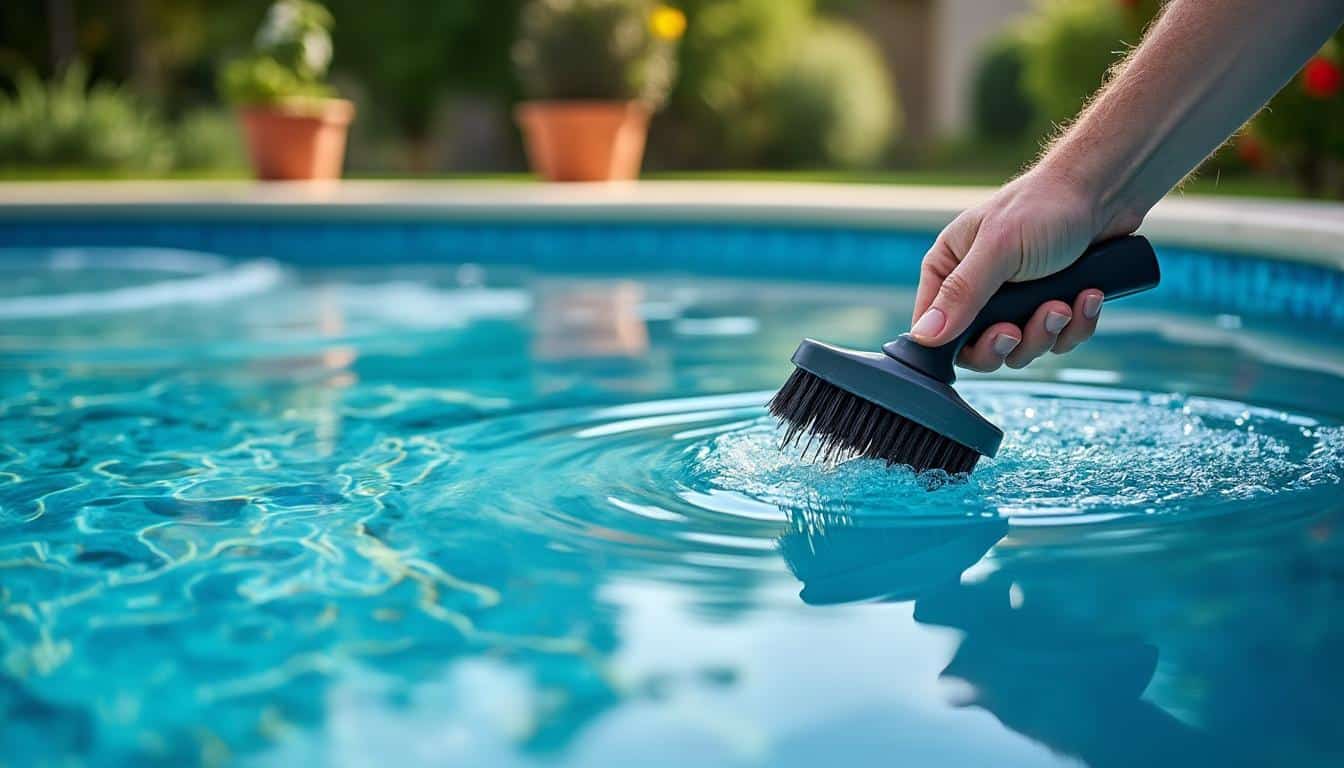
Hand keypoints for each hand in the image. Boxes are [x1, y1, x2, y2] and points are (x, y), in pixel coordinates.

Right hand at [909, 168, 1136, 371]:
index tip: (989, 338)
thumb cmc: (1045, 206)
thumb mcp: (997, 249)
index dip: (954, 344)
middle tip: (1020, 329)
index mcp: (951, 267)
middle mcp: (978, 287)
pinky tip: (1088, 297)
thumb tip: (924, 335)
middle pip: (978, 347)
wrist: (1105, 191)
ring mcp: (1016, 300)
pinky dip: (1075, 325)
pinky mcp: (1051, 305)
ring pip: (1021, 349)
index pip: (933, 325)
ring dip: (1047, 333)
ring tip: (1064, 304)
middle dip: (1009, 343)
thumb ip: (960, 294)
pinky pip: (1057, 339)